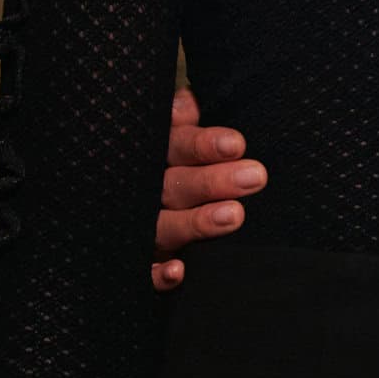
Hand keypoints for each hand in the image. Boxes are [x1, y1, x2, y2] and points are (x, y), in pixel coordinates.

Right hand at [153, 89, 264, 291]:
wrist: (123, 206)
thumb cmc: (173, 164)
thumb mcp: (179, 137)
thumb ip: (181, 121)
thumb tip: (187, 103)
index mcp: (157, 155)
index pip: (178, 145)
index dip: (204, 145)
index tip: (237, 144)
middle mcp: (145, 191)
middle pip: (175, 184)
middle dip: (213, 181)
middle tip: (255, 177)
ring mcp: (138, 228)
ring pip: (162, 225)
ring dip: (196, 222)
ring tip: (235, 216)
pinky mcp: (136, 263)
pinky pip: (141, 272)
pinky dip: (157, 274)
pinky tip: (179, 271)